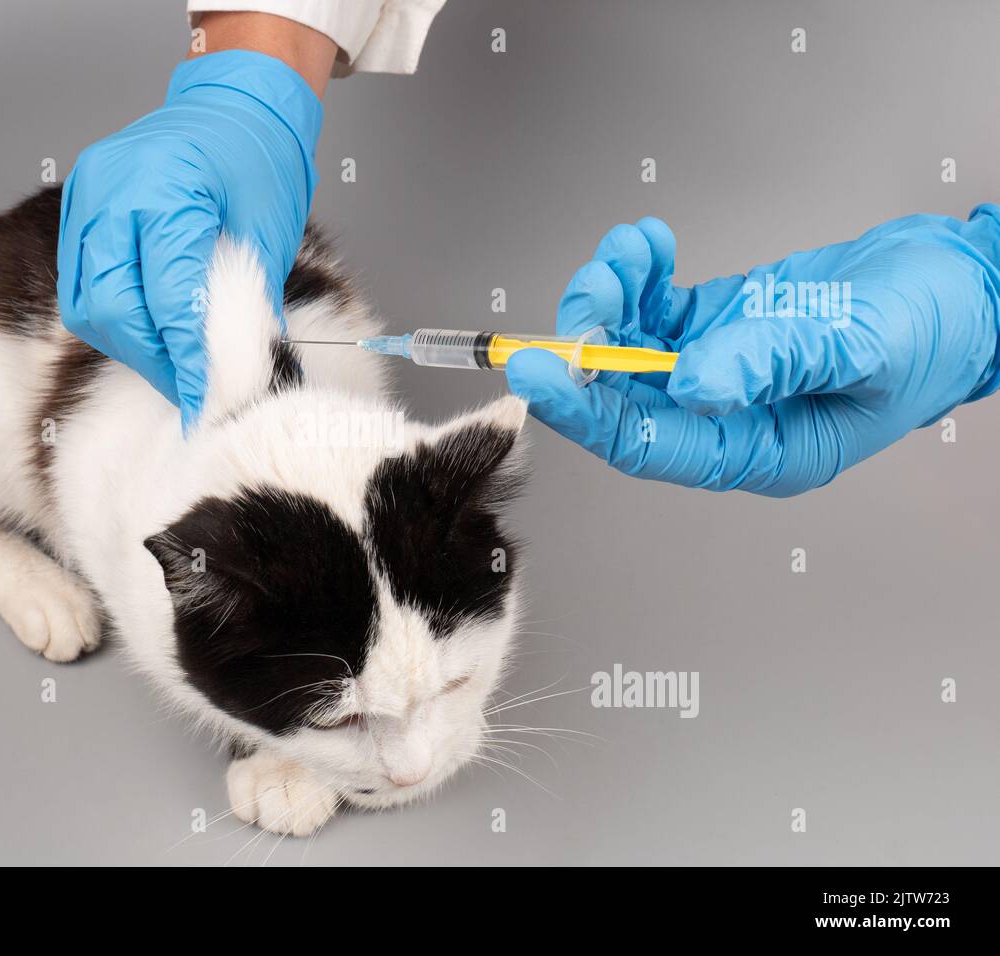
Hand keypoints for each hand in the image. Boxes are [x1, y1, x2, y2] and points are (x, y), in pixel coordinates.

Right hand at [56, 48, 322, 424]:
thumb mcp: (269, 231)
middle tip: (187, 387)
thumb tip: (238, 366)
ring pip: (86, 302)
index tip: (204, 394)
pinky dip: (110, 315)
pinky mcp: (78, 207)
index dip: (185, 357)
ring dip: (126, 343)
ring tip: (168, 365)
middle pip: (112, 307)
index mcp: (165, 189)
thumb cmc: (257, 154)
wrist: (235, 103)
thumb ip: (248, 299)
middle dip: (151, 359)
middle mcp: (113, 190)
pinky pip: (79, 281)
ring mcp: (87, 196)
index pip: (168, 300)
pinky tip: (145, 332)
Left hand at [506, 206, 999, 495]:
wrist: (965, 284)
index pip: (648, 443)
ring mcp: (715, 371)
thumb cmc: (935, 332)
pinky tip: (644, 246)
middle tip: (580, 295)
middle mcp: (726, 418)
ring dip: (611, 300)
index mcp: (759, 449)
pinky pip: (653, 312)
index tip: (539, 370)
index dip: (586, 410)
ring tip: (625, 254)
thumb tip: (691, 383)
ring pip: (629, 349)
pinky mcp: (716, 329)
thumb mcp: (863, 346)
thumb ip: (776, 362)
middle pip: (623, 397)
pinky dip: (638, 278)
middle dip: (590, 344)